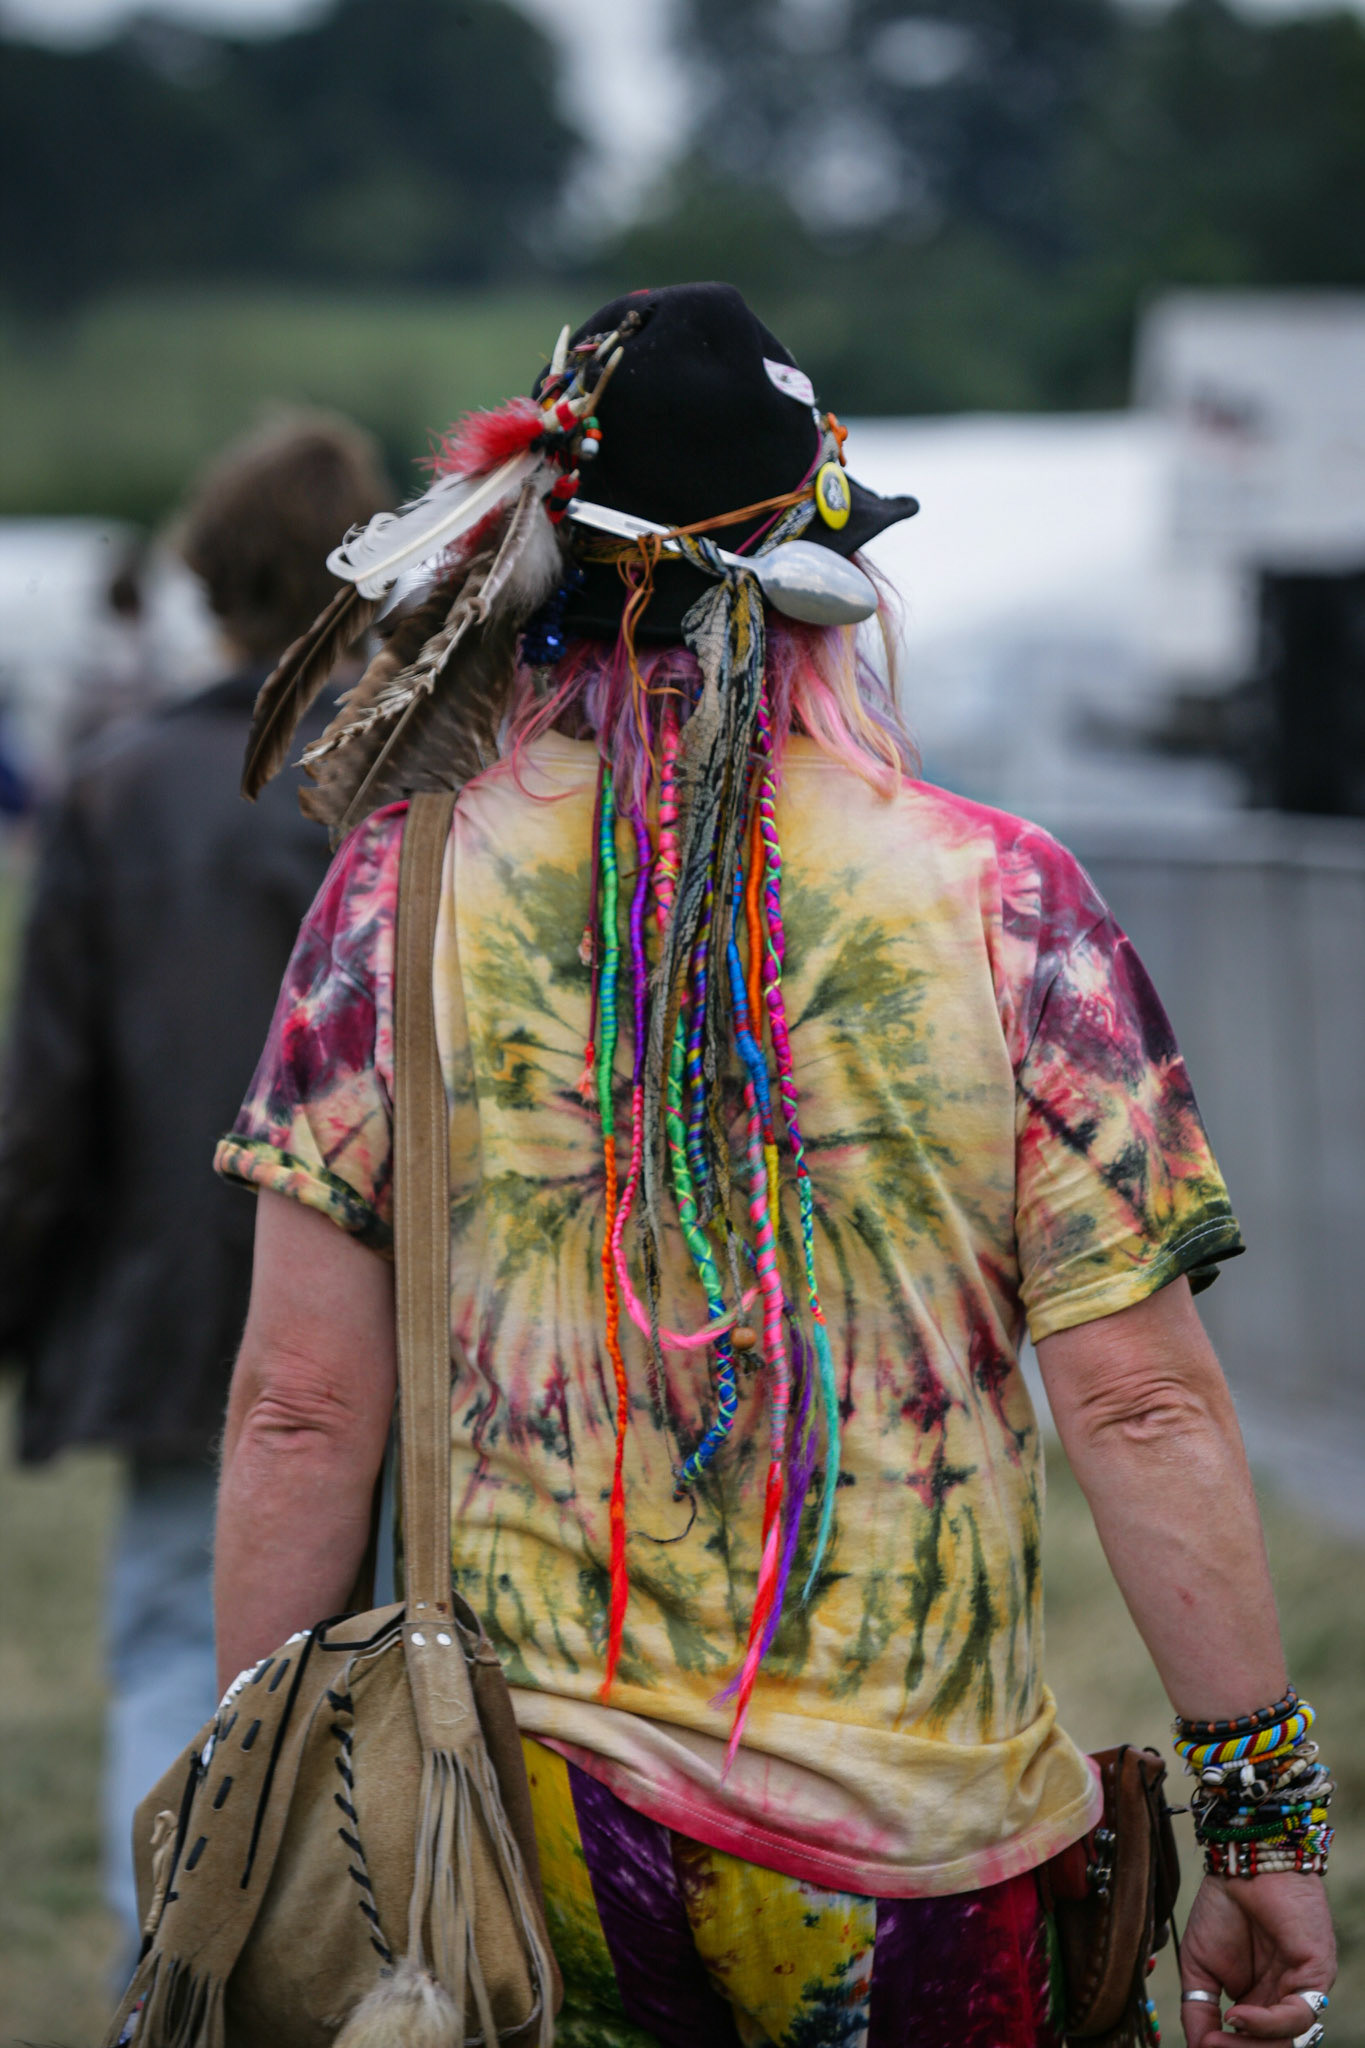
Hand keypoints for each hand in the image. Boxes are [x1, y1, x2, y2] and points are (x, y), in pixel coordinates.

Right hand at [1181, 1873, 1335, 2045]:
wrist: (1241, 1863)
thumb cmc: (1222, 1906)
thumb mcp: (1199, 1967)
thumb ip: (1198, 2009)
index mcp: (1259, 2001)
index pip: (1252, 2043)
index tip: (1201, 2046)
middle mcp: (1284, 2001)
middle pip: (1271, 2047)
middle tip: (1207, 2047)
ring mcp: (1302, 1990)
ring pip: (1287, 2041)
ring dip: (1250, 2046)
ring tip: (1217, 2038)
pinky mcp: (1316, 1976)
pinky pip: (1298, 2016)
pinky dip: (1267, 2024)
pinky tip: (1237, 2016)